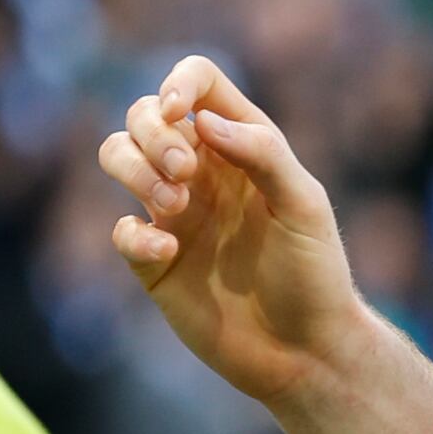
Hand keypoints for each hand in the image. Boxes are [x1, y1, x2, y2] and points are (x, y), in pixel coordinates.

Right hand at [97, 56, 376, 410]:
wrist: (304, 351)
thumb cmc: (315, 274)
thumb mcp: (303, 206)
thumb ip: (263, 153)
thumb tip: (203, 120)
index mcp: (242, 147)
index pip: (198, 83)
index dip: (179, 82)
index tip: (179, 110)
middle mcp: (203, 172)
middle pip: (144, 114)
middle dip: (153, 134)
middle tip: (185, 173)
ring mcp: (174, 214)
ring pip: (117, 156)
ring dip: (135, 170)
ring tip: (175, 208)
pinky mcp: (153, 261)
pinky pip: (121, 229)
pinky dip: (135, 233)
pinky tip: (169, 253)